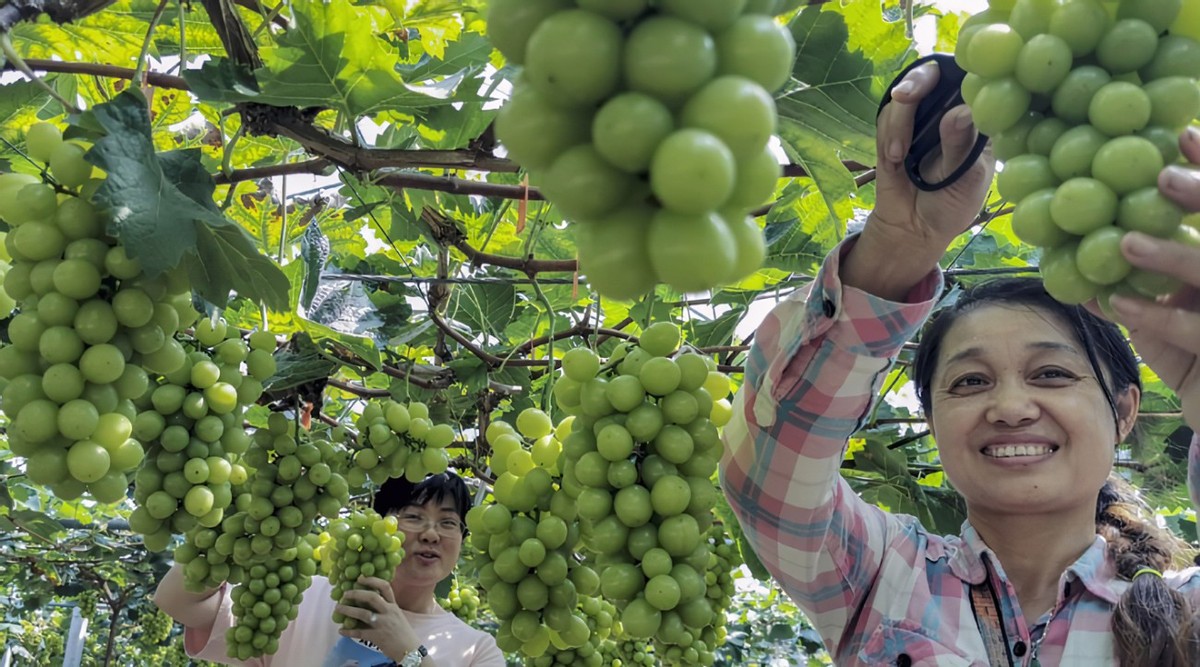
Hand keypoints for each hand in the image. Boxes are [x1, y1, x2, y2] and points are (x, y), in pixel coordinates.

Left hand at [335, 576, 420, 660]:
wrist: (409, 650)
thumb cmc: (403, 632)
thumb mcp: (397, 615)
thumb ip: (386, 607)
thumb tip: (369, 600)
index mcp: (394, 605)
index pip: (385, 587)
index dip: (372, 580)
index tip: (360, 578)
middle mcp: (388, 612)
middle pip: (372, 597)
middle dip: (356, 594)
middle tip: (346, 594)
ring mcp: (382, 624)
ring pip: (363, 613)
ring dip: (348, 610)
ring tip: (338, 608)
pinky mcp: (377, 636)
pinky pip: (359, 632)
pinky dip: (348, 631)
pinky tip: (341, 630)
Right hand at [843, 61, 995, 299]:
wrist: (914, 232)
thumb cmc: (952, 206)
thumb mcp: (968, 181)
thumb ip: (962, 147)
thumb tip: (960, 112)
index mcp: (977, 121)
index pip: (975, 81)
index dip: (964, 69)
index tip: (954, 75)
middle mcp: (947, 114)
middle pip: (935, 76)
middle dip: (919, 81)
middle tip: (905, 95)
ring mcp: (918, 122)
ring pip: (905, 96)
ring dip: (898, 120)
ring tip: (898, 153)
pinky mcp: (892, 134)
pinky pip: (886, 120)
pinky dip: (889, 134)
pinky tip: (895, 158)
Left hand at [1106, 128, 1199, 431]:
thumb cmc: (1192, 358)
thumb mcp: (1161, 316)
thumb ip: (1129, 283)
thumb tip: (1077, 260)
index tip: (1184, 134)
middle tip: (1161, 176)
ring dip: (1172, 257)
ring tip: (1126, 241)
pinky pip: (1192, 332)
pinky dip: (1153, 315)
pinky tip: (1116, 302)